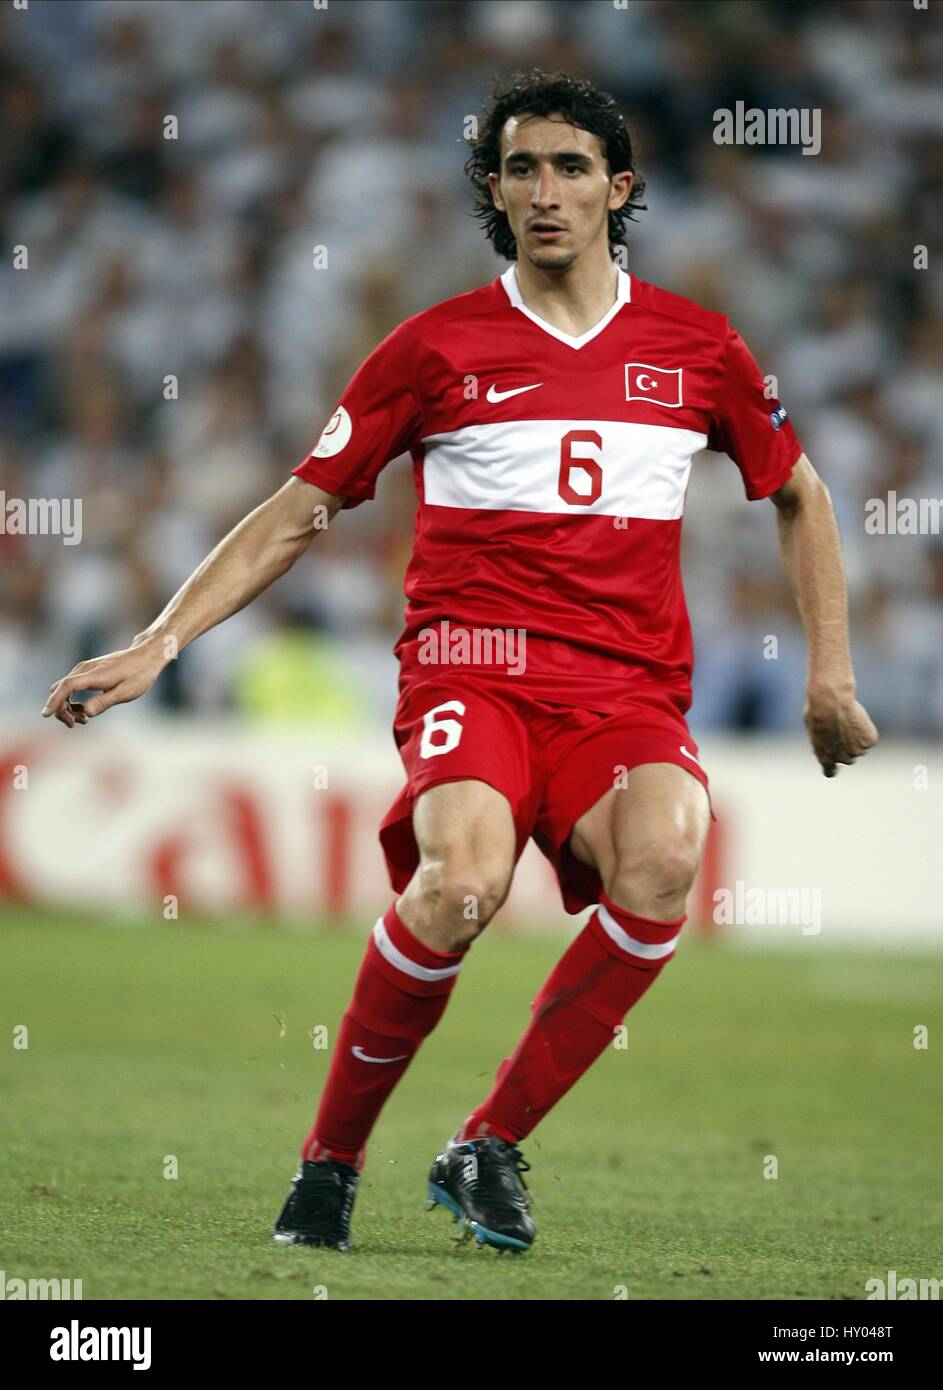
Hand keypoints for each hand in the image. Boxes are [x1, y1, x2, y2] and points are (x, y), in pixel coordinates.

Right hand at [42, 642, 167, 727]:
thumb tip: (86, 713)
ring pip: (64, 688)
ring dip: (67, 706)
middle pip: (60, 689)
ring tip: (83, 720)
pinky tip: (84, 711)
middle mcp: (84, 669)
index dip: (55, 701)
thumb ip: (105, 702)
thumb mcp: (126, 692)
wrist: (145, 656)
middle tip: (76, 724)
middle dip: (61, 709)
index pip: (67, 687)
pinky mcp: (87, 671)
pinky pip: (71, 686)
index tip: (46, 715)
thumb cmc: (139, 675)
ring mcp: (85, 669)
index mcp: (94, 675)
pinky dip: (72, 700)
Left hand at [803, 687, 877, 776]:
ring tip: (848, 721)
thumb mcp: (813, 731)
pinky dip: (866, 730)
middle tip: (841, 729)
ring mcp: (858, 751)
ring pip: (859, 747)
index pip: (830, 772)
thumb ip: (823, 743)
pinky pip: (869, 737)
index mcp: (825, 758)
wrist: (831, 701)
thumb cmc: (817, 712)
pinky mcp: (870, 741)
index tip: (835, 763)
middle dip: (845, 747)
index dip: (833, 767)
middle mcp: (843, 759)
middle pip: (847, 757)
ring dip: (856, 738)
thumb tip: (830, 744)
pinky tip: (857, 719)